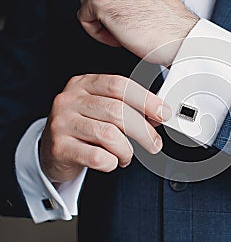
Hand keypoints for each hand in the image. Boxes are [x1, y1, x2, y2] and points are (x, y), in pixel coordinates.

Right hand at [40, 74, 171, 182]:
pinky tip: (112, 161)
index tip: (163, 113)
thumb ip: (126, 107)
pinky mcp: (60, 147)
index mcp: (83, 84)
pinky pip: (97, 157)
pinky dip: (112, 162)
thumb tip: (158, 115)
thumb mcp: (102, 110)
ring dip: (127, 150)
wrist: (53, 151)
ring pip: (109, 135)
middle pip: (117, 111)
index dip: (145, 99)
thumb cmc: (84, 129)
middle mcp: (70, 99)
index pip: (119, 85)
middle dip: (143, 130)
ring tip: (127, 155)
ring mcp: (62, 123)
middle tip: (155, 144)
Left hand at [77, 0, 198, 65]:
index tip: (122, 14)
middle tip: (127, 24)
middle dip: (108, 11)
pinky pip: (85, 18)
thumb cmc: (170, 25)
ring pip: (89, 3)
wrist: (178, 40)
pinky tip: (119, 37)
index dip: (116, 2)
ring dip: (104, 22)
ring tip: (125, 31)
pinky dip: (98, 33)